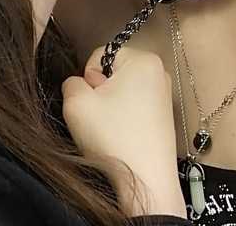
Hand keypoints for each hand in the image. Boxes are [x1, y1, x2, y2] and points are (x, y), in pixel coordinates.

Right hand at [62, 47, 185, 218]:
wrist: (147, 181)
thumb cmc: (113, 136)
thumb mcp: (76, 103)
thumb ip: (70, 82)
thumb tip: (79, 84)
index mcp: (144, 59)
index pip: (100, 55)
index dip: (89, 79)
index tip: (96, 103)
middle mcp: (160, 71)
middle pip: (112, 72)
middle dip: (100, 91)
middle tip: (101, 117)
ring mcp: (165, 93)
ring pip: (120, 90)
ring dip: (109, 107)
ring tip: (112, 129)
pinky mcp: (164, 115)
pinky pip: (133, 105)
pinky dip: (123, 118)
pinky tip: (123, 136)